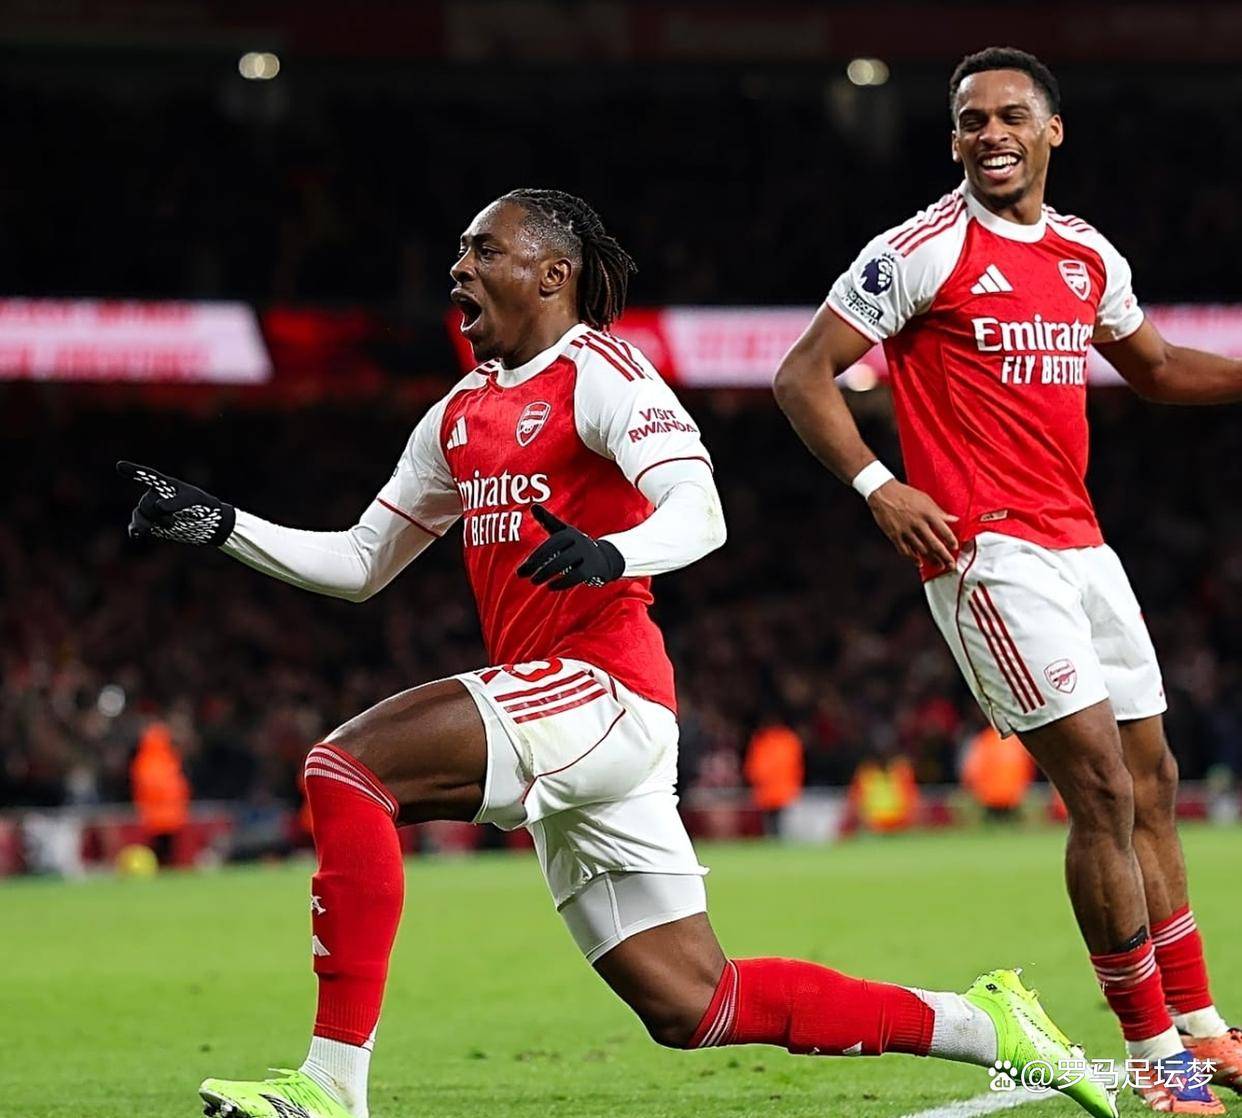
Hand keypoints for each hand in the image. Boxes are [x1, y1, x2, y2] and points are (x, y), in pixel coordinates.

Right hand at [116, 460, 235, 545]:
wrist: (209, 524)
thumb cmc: (203, 506)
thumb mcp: (192, 501)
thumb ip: (176, 503)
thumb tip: (158, 507)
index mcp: (165, 485)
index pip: (148, 476)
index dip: (134, 471)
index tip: (119, 465)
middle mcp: (155, 496)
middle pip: (145, 503)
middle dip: (156, 514)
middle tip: (174, 521)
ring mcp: (153, 511)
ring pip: (139, 515)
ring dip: (145, 524)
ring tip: (155, 531)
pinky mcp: (152, 525)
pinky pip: (137, 525)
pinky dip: (135, 529)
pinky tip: (135, 535)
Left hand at [517, 504, 625, 589]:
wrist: (603, 558)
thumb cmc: (575, 545)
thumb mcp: (562, 531)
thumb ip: (547, 520)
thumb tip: (533, 505)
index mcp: (568, 533)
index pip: (549, 544)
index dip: (535, 556)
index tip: (521, 568)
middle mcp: (578, 541)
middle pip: (555, 552)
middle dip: (538, 565)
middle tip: (522, 575)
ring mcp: (587, 554)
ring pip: (565, 563)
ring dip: (547, 572)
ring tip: (534, 581)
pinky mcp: (593, 568)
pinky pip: (577, 575)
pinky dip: (563, 582)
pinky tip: (550, 587)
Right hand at [866, 480, 958, 568]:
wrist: (883, 493)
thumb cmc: (905, 494)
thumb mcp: (926, 499)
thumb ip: (940, 512)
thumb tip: (954, 519)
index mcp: (928, 513)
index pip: (944, 531)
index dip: (951, 541)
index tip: (955, 547)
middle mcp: (918, 523)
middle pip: (935, 544)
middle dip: (945, 557)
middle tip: (951, 564)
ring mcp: (906, 531)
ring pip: (921, 550)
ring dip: (932, 560)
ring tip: (939, 565)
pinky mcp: (895, 535)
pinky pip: (905, 550)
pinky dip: (913, 558)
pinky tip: (919, 563)